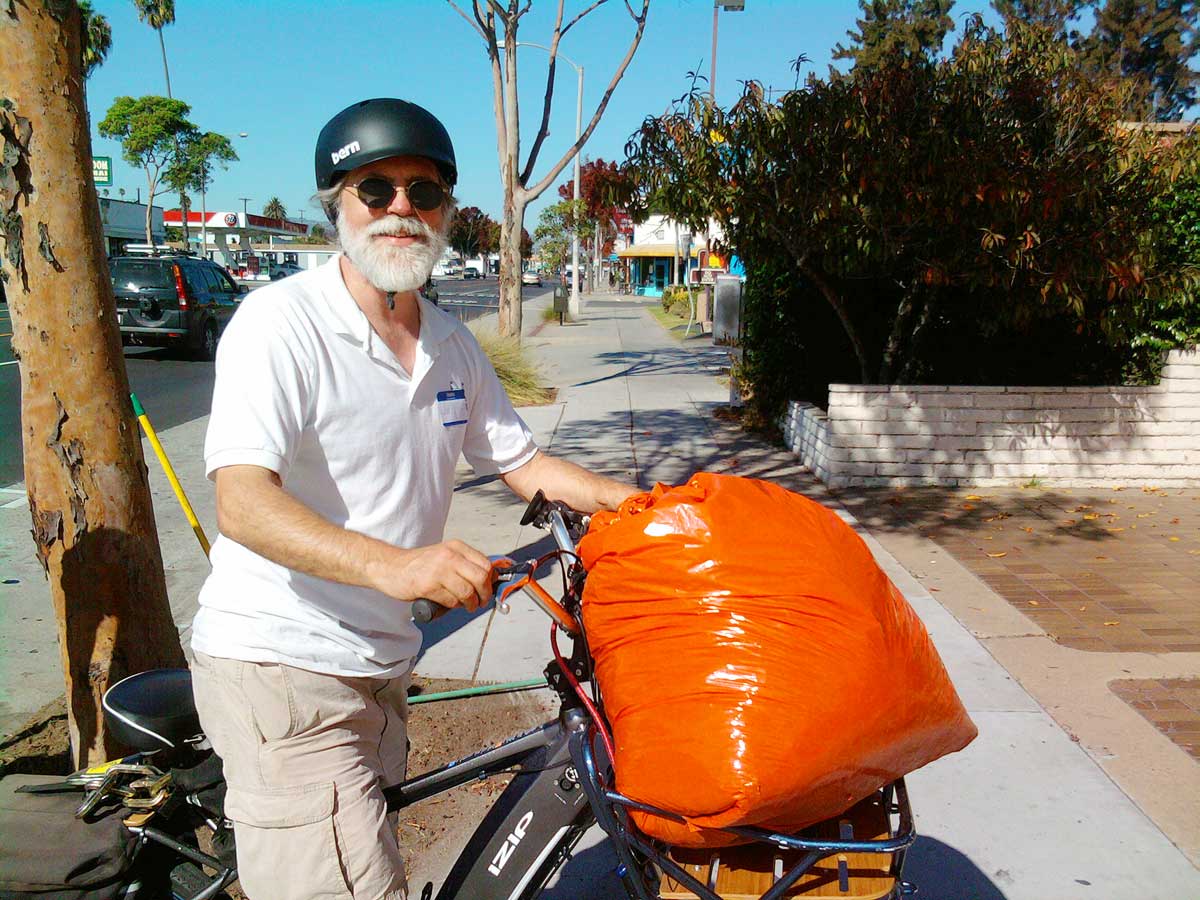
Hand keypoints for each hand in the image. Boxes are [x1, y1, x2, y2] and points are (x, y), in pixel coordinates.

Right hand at [373, 540, 493, 611]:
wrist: (390, 567)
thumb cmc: (418, 565)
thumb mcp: (445, 556)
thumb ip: (465, 564)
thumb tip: (490, 579)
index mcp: (456, 547)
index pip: (485, 564)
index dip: (491, 580)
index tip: (489, 589)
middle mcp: (449, 556)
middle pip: (481, 577)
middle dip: (484, 594)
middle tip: (480, 601)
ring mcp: (438, 570)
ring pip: (468, 592)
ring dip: (470, 603)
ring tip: (466, 605)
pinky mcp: (428, 586)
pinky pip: (451, 601)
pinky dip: (453, 606)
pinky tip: (447, 603)